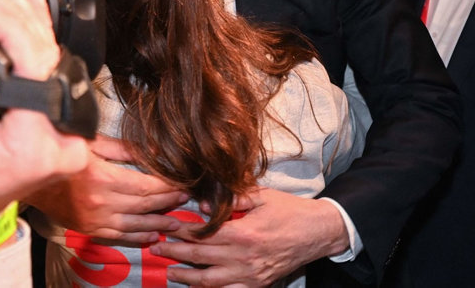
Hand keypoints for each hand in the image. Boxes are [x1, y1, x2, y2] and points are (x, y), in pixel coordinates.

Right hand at [27, 136, 188, 243]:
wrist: (29, 177)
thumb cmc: (62, 153)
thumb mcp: (93, 143)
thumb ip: (124, 149)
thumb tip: (153, 152)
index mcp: (104, 178)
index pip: (145, 186)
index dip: (166, 186)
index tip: (181, 183)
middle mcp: (101, 202)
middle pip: (143, 205)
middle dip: (167, 202)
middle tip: (186, 200)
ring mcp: (94, 219)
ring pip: (134, 224)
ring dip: (158, 224)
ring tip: (176, 224)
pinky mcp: (88, 229)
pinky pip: (118, 236)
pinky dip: (137, 237)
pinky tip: (151, 237)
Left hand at [151, 188, 348, 286]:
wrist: (318, 232)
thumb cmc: (290, 210)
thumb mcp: (262, 196)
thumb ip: (233, 200)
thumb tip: (203, 205)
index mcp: (243, 234)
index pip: (203, 235)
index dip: (182, 232)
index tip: (166, 227)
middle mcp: (244, 258)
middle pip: (201, 258)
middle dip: (175, 253)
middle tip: (156, 249)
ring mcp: (251, 275)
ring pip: (210, 282)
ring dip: (187, 277)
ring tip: (170, 272)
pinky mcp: (258, 285)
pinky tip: (199, 287)